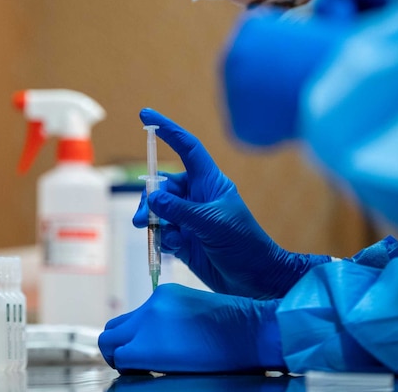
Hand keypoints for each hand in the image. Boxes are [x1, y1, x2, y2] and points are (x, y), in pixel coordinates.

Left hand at [98, 284, 284, 373]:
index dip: (131, 339)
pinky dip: (128, 368)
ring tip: (135, 370)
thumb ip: (170, 322)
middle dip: (116, 348)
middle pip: (112, 329)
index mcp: (163, 296)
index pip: (131, 319)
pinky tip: (144, 373)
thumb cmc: (234, 331)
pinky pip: (123, 359)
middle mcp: (150, 306)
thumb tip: (159, 341)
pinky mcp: (147, 345)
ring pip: (110, 343)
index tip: (140, 351)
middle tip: (130, 364)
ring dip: (117, 358)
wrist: (250, 331)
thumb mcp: (194, 315)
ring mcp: (146, 324)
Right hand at [133, 109, 330, 298]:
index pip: (187, 148)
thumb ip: (179, 209)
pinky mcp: (184, 240)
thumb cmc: (244, 244)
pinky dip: (160, 238)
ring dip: (150, 220)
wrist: (256, 281)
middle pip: (163, 186)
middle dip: (149, 199)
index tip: (145, 115)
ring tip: (148, 232)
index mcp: (209, 183)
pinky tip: (171, 249)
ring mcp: (189, 219)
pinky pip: (162, 232)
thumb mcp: (212, 223)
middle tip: (141, 219)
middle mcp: (197, 197)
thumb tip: (151, 198)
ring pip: (158, 210)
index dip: (167, 130)